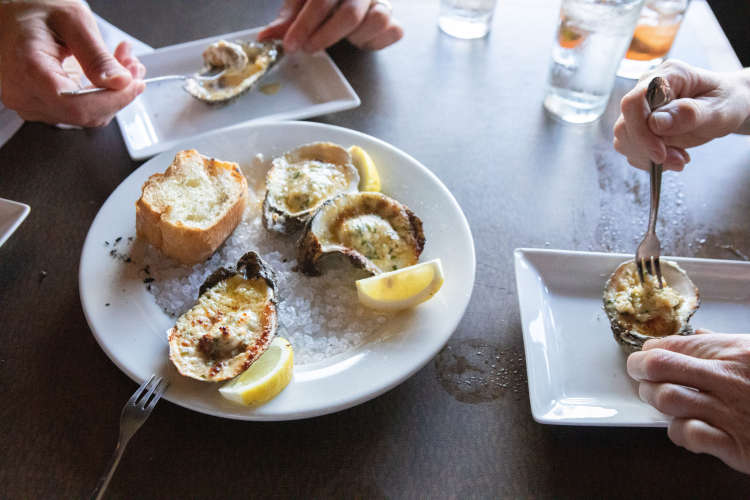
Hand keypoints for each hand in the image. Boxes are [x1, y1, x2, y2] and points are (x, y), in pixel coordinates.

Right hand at [0, 0, 145, 126]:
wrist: (5, 14)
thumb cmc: (29, 9)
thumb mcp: (71, 20)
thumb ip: (97, 55)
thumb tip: (121, 83)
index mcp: (30, 72)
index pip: (80, 107)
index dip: (114, 100)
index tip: (135, 83)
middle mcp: (24, 95)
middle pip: (85, 114)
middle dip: (118, 93)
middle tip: (133, 66)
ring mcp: (28, 103)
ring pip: (84, 115)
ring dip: (111, 93)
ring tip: (122, 64)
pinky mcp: (36, 104)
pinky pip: (75, 110)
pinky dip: (97, 94)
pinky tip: (106, 75)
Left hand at [258, 0, 402, 52]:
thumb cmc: (322, 0)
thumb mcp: (301, 3)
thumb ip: (287, 21)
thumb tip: (266, 38)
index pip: (321, 0)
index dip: (304, 25)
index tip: (290, 44)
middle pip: (350, 13)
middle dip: (326, 36)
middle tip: (308, 49)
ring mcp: (380, 1)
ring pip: (378, 20)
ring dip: (355, 37)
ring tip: (341, 40)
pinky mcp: (392, 19)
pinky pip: (393, 31)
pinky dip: (376, 41)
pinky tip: (359, 41)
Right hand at [613, 60, 749, 170]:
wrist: (726, 106)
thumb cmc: (727, 102)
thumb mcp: (719, 110)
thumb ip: (690, 114)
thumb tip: (656, 122)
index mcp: (667, 76)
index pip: (634, 102)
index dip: (640, 131)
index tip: (660, 153)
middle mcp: (647, 89)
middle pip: (625, 124)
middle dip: (648, 150)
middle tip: (679, 160)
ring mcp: (641, 108)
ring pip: (624, 139)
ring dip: (648, 157)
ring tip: (679, 159)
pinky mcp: (639, 125)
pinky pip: (630, 148)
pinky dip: (648, 160)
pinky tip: (672, 157)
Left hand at [627, 330, 749, 473]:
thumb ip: (723, 345)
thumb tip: (697, 335)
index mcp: (733, 352)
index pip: (670, 344)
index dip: (647, 351)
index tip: (644, 357)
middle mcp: (729, 379)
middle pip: (658, 366)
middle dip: (640, 371)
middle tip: (642, 377)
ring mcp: (731, 412)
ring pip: (667, 399)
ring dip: (656, 400)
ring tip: (661, 401)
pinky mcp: (737, 446)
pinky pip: (689, 434)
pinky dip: (679, 432)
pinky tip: (686, 427)